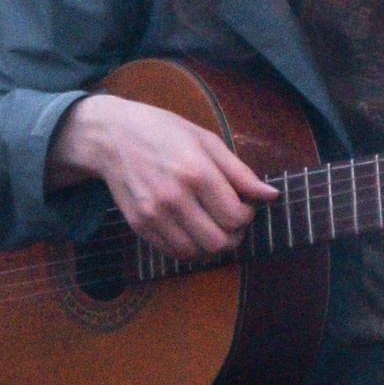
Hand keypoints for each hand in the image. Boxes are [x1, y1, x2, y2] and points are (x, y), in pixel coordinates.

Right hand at [49, 90, 274, 260]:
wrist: (112, 136)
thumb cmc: (163, 132)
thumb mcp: (206, 140)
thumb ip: (239, 172)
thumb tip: (271, 195)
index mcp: (196, 172)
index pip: (235, 216)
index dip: (247, 216)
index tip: (243, 205)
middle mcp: (174, 197)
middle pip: (218, 241)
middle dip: (233, 235)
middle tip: (231, 221)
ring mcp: (154, 214)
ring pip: (196, 252)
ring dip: (211, 245)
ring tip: (212, 226)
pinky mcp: (139, 225)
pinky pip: (173, 252)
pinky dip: (189, 247)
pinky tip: (192, 229)